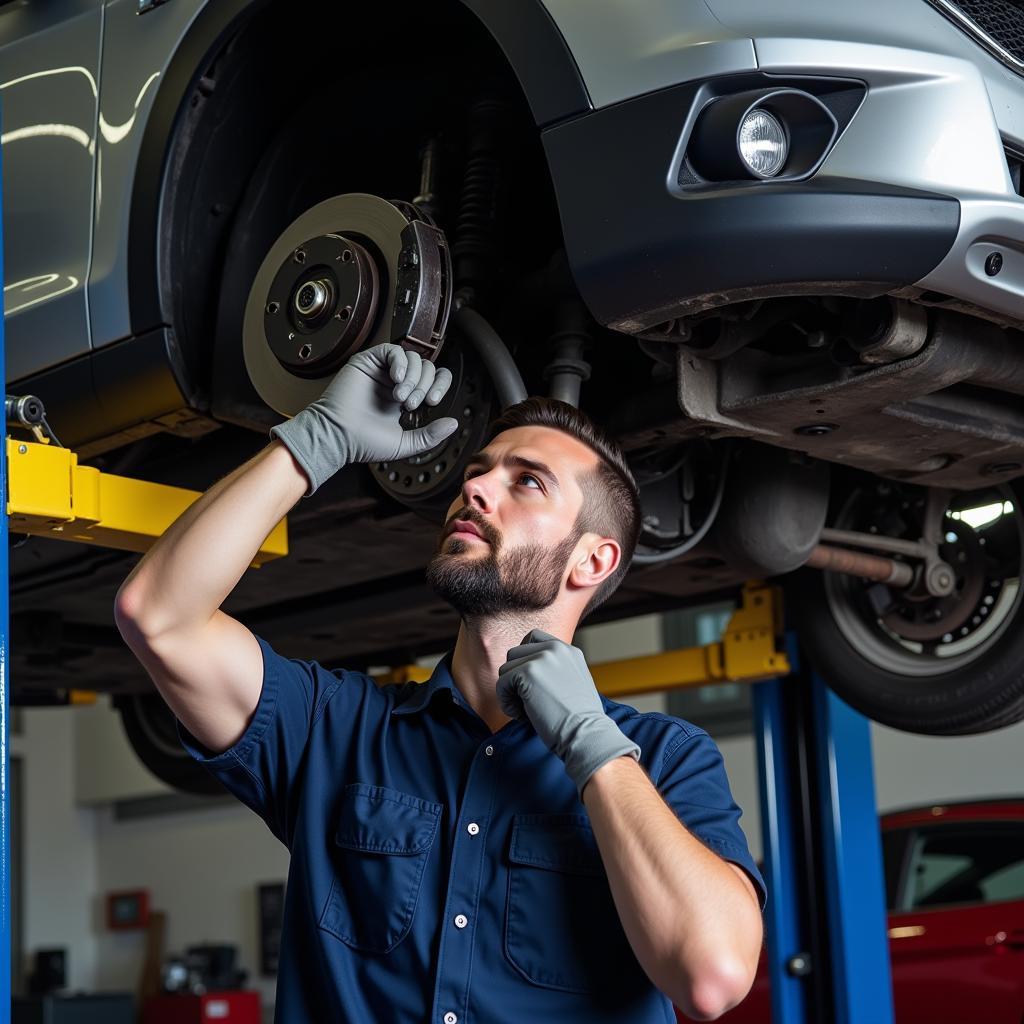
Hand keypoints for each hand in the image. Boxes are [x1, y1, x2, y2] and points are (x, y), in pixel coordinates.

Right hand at [270, 344, 458, 494]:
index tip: (433, 402)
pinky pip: (393, 350)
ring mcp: (382, 370)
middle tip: (410, 404)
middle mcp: (394, 382)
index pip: (432, 379)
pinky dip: (400, 363)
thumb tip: (453, 424)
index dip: (439, 385)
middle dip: (424, 386)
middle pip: (426, 367)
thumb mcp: (405, 444)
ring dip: (413, 378)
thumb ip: (430, 436)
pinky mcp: (368, 361)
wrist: (338, 437)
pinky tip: (395, 380)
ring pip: (413, 358)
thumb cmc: (364, 443)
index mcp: (404, 397)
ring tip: (400, 397)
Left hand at [497, 629, 640, 799]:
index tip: (527, 680)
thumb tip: (528, 671)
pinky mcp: (527, 672)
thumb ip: (556, 669)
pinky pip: (502, 683)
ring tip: (526, 709)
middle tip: (527, 701)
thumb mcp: (575, 682)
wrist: (586, 733)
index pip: (533, 637)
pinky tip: (521, 715)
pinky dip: (506, 702)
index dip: (524, 658)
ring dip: (510, 691)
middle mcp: (555, 648)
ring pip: (505, 669)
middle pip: (514, 653)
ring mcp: (541, 658)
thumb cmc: (580, 718)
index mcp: (568, 650)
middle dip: (515, 678)